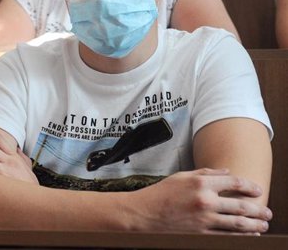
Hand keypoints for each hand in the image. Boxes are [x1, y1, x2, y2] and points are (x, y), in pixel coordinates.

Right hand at [133, 168, 271, 233]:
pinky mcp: (201, 234)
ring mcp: (203, 219)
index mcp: (200, 183)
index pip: (233, 183)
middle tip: (267, 212)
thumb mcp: (181, 177)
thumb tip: (226, 172)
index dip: (249, 186)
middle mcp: (204, 201)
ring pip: (238, 224)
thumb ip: (205, 173)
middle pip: (241, 206)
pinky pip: (227, 236)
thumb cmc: (160, 194)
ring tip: (263, 225)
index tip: (257, 189)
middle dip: (258, 210)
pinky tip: (248, 235)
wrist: (143, 214)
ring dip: (255, 225)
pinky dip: (241, 236)